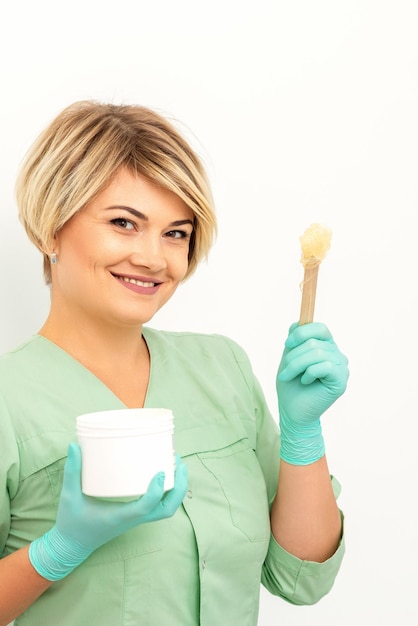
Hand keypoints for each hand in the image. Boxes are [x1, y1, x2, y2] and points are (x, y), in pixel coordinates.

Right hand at [29, 442, 187, 579]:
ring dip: (177, 489)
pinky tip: (165, 473)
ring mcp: (136, 518)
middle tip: (178, 462)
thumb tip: (73, 445)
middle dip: (179, 487)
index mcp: (120, 516)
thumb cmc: (71, 522)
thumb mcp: (69, 495)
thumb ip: (72, 471)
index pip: (146, 507)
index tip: (161, 471)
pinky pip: (159, 506)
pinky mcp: (135, 515)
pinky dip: (168, 491)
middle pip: (167, 509)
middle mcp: (133, 519)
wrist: (72, 545)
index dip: (157, 491)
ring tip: (177, 464)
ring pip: (166, 508)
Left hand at [276, 322, 348, 464]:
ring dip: (297, 366)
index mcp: (326, 347)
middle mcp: (336, 355)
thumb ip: (295, 340)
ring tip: (290, 377)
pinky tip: (305, 382)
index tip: (287, 344)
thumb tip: (298, 323)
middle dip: (293, 356)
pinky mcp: (341, 381)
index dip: (302, 333)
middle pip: (314, 342)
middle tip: (285, 371)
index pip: (320, 328)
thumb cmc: (291, 385)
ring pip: (317, 353)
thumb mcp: (289, 358)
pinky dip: (308, 374)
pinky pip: (323, 367)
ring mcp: (341, 368)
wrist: (292, 411)